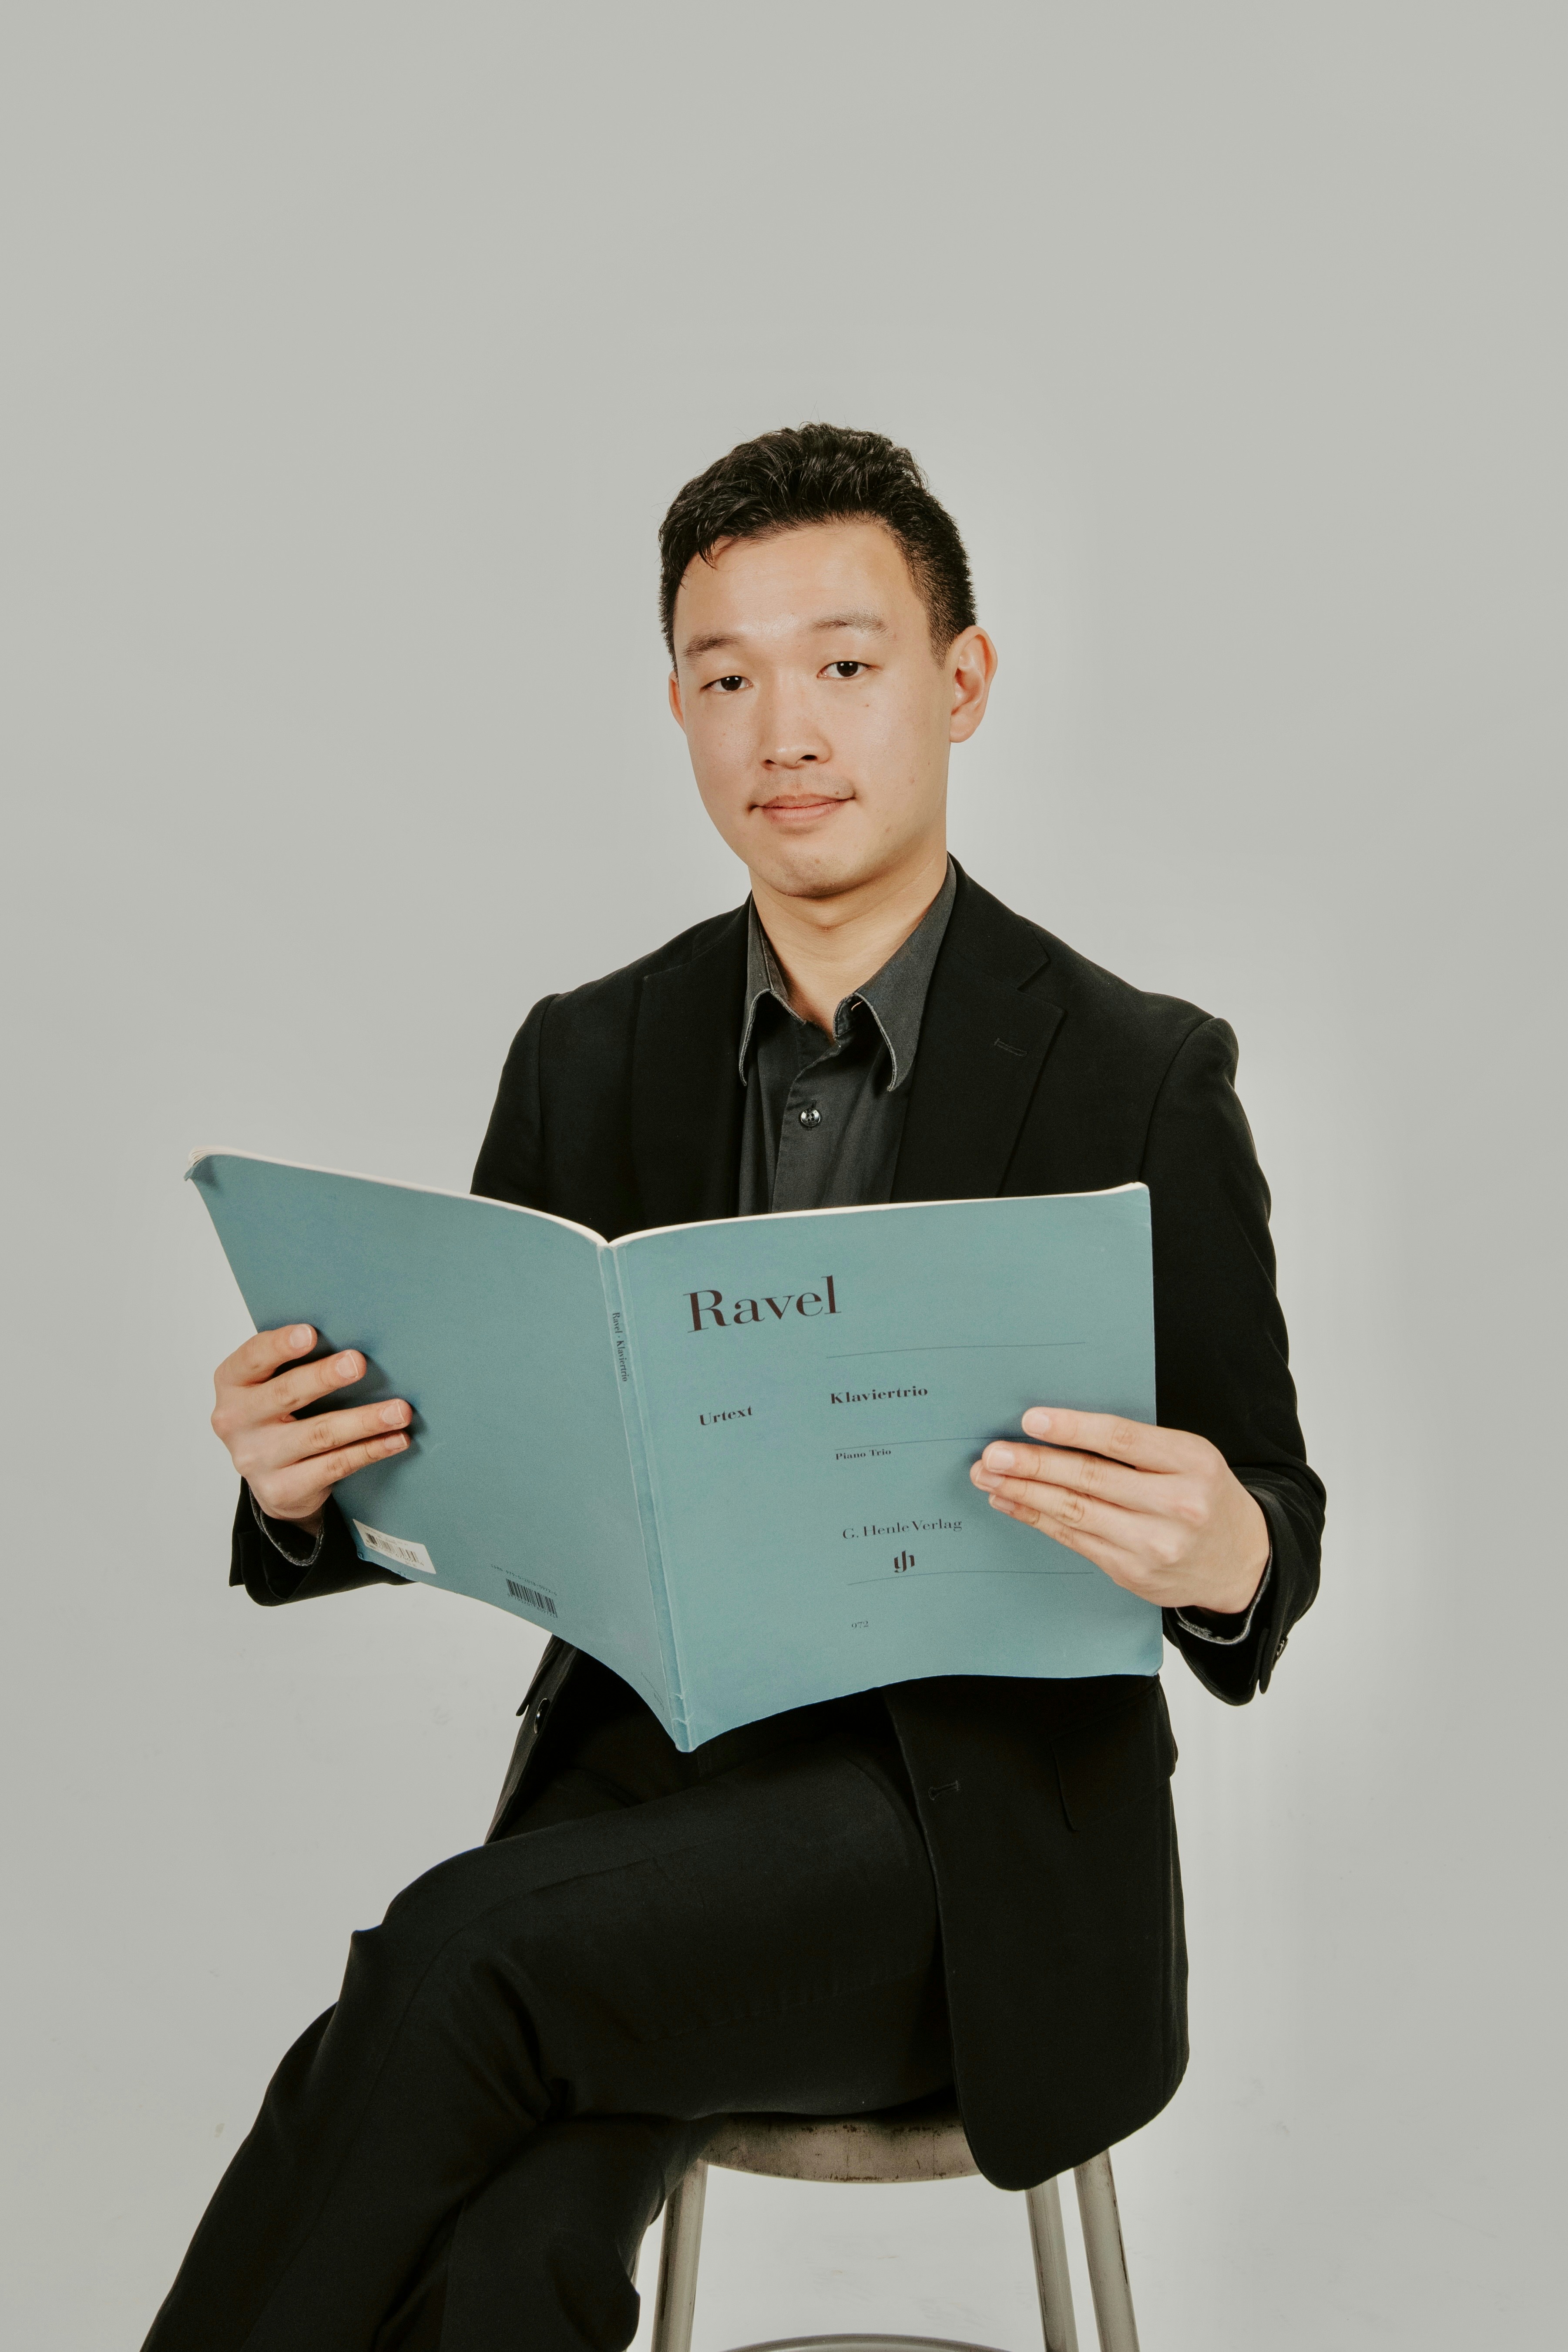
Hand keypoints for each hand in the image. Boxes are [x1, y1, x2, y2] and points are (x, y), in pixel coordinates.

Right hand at [210, 1325, 411, 1535]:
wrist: (271, 1479)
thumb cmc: (279, 1415)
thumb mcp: (272, 1384)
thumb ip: (295, 1361)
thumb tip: (353, 1332)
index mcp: (232, 1383)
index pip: (252, 1358)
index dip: (280, 1345)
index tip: (310, 1333)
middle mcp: (236, 1421)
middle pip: (285, 1394)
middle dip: (325, 1377)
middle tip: (358, 1363)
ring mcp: (257, 1459)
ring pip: (318, 1434)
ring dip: (364, 1420)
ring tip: (399, 1410)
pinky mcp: (281, 1489)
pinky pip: (334, 1466)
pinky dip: (370, 1450)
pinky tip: (395, 1439)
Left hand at [970, 1408, 1268, 1618]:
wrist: (1241, 1562)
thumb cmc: (1204, 1496)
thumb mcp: (1190, 1458)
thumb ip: (1137, 1446)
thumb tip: (1059, 1430)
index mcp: (1192, 1463)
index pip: (1123, 1440)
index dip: (1073, 1429)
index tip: (1031, 1420)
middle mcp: (1177, 1505)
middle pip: (1091, 1479)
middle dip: (1034, 1465)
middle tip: (993, 1454)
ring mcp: (1154, 1545)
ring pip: (1076, 1513)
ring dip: (1025, 1493)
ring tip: (989, 1476)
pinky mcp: (1133, 1573)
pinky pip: (1075, 1540)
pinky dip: (1038, 1519)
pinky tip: (1011, 1503)